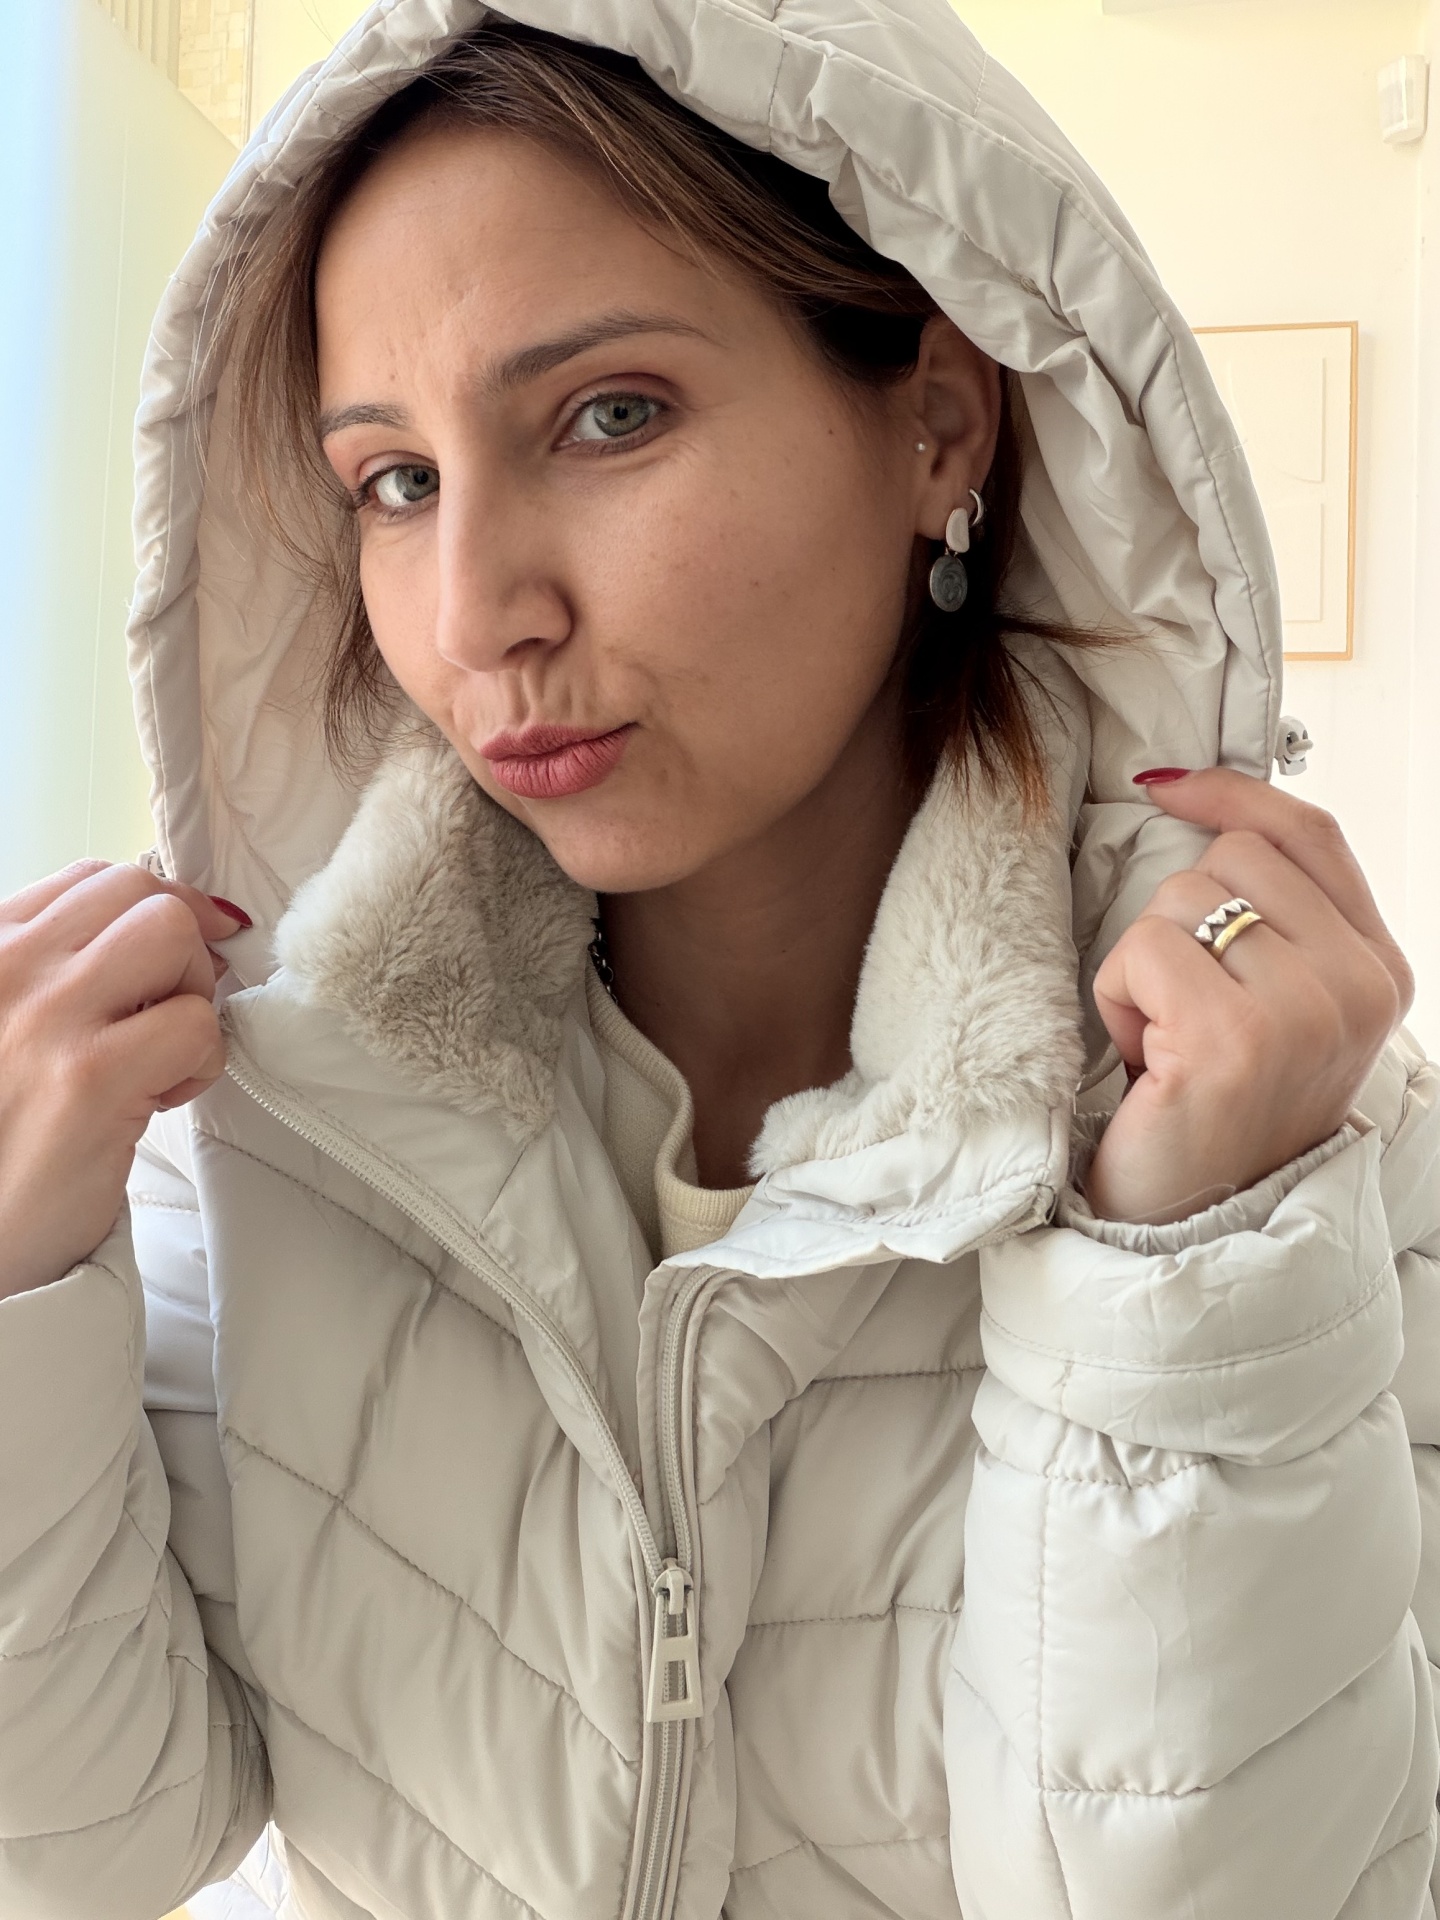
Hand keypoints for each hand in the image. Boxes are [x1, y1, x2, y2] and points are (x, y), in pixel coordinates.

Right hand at [0, 862, 247, 1299]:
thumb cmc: (5, 1140)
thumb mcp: (9, 1027)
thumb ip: (60, 972)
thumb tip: (174, 923)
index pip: (92, 878)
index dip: (154, 910)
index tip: (172, 960)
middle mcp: (3, 970)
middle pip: (140, 889)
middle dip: (181, 943)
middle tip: (172, 1009)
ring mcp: (44, 1019)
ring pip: (172, 934)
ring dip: (193, 991)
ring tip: (163, 1050)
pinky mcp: (89, 1080)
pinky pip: (194, 1025)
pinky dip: (203, 1060)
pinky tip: (161, 1098)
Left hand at [1086, 770, 1412, 1224]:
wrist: (1197, 1223)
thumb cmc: (1218, 1110)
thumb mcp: (1276, 1004)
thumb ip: (1273, 917)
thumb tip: (1195, 798)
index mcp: (1378, 971)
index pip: (1312, 835)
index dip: (1232, 795)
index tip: (1167, 785)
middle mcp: (1357, 987)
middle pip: (1233, 858)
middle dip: (1179, 920)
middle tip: (1186, 1009)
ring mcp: (1304, 1011)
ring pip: (1181, 899)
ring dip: (1145, 967)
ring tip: (1171, 1043)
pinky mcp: (1235, 1038)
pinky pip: (1143, 950)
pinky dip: (1120, 1000)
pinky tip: (1149, 1061)